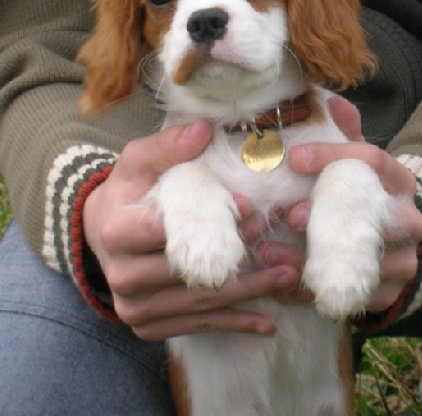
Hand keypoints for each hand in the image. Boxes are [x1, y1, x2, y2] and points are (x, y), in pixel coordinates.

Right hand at [83, 121, 299, 340]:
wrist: (102, 232)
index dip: (211, 219)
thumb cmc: (127, 191)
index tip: (249, 208)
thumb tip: (203, 128)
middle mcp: (123, 275)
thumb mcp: (138, 161)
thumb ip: (167, 146)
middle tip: (282, 249)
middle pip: (190, 270)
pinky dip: (232, 323)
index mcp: (118, 231)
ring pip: (200, 302)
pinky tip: (265, 322)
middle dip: (239, 257)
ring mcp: (134, 305)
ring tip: (286, 279)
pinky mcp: (146, 325)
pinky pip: (195, 326)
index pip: (169, 229)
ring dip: (247, 292)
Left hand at [256, 96, 421, 312]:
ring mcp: (404, 260)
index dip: (333, 157)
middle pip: (370, 218)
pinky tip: (280, 284)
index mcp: (400, 180)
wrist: (401, 240)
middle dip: (325, 218)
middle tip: (287, 214)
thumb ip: (346, 132)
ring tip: (266, 254)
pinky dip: (311, 292)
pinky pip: (348, 296)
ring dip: (307, 261)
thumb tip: (329, 99)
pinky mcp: (389, 293)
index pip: (372, 161)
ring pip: (357, 264)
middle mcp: (409, 220)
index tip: (296, 158)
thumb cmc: (368, 193)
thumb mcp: (360, 161)